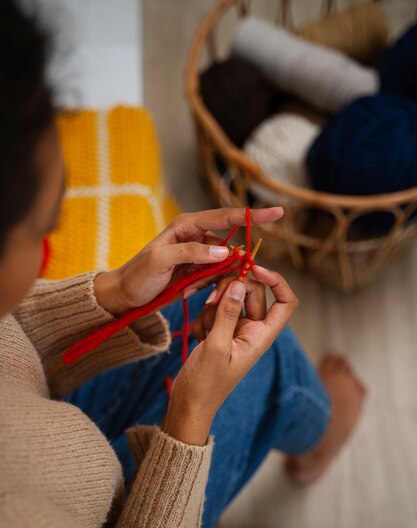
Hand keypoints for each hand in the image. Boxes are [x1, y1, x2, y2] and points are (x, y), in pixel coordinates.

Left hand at [93, 207, 282, 314]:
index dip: (253, 215)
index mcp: (187, 226)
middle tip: (211, 278)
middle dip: (233, 262)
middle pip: (231, 243)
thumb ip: (192, 253)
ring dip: (220, 279)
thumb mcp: (161, 261)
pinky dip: (213, 286)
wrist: (126, 295)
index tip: (279, 213)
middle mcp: (196, 236)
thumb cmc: (138, 275)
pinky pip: (219, 276)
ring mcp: (199, 255)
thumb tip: (225, 250)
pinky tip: (194, 292)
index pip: (226, 217)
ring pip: (227, 263)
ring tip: (193, 288)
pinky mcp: (199, 271)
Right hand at [161, 266, 297, 445]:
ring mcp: (236, 330)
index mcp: (261, 336)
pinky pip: (215, 311)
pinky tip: (198, 338)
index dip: (276, 281)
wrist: (188, 404)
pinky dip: (204, 319)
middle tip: (212, 300)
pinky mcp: (220, 332)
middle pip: (252, 293)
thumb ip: (228, 313)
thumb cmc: (206, 383)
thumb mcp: (216, 346)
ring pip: (230, 299)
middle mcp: (253, 330)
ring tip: (203, 333)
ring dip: (213, 308)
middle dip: (231, 291)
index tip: (253, 269)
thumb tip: (239, 283)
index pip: (285, 302)